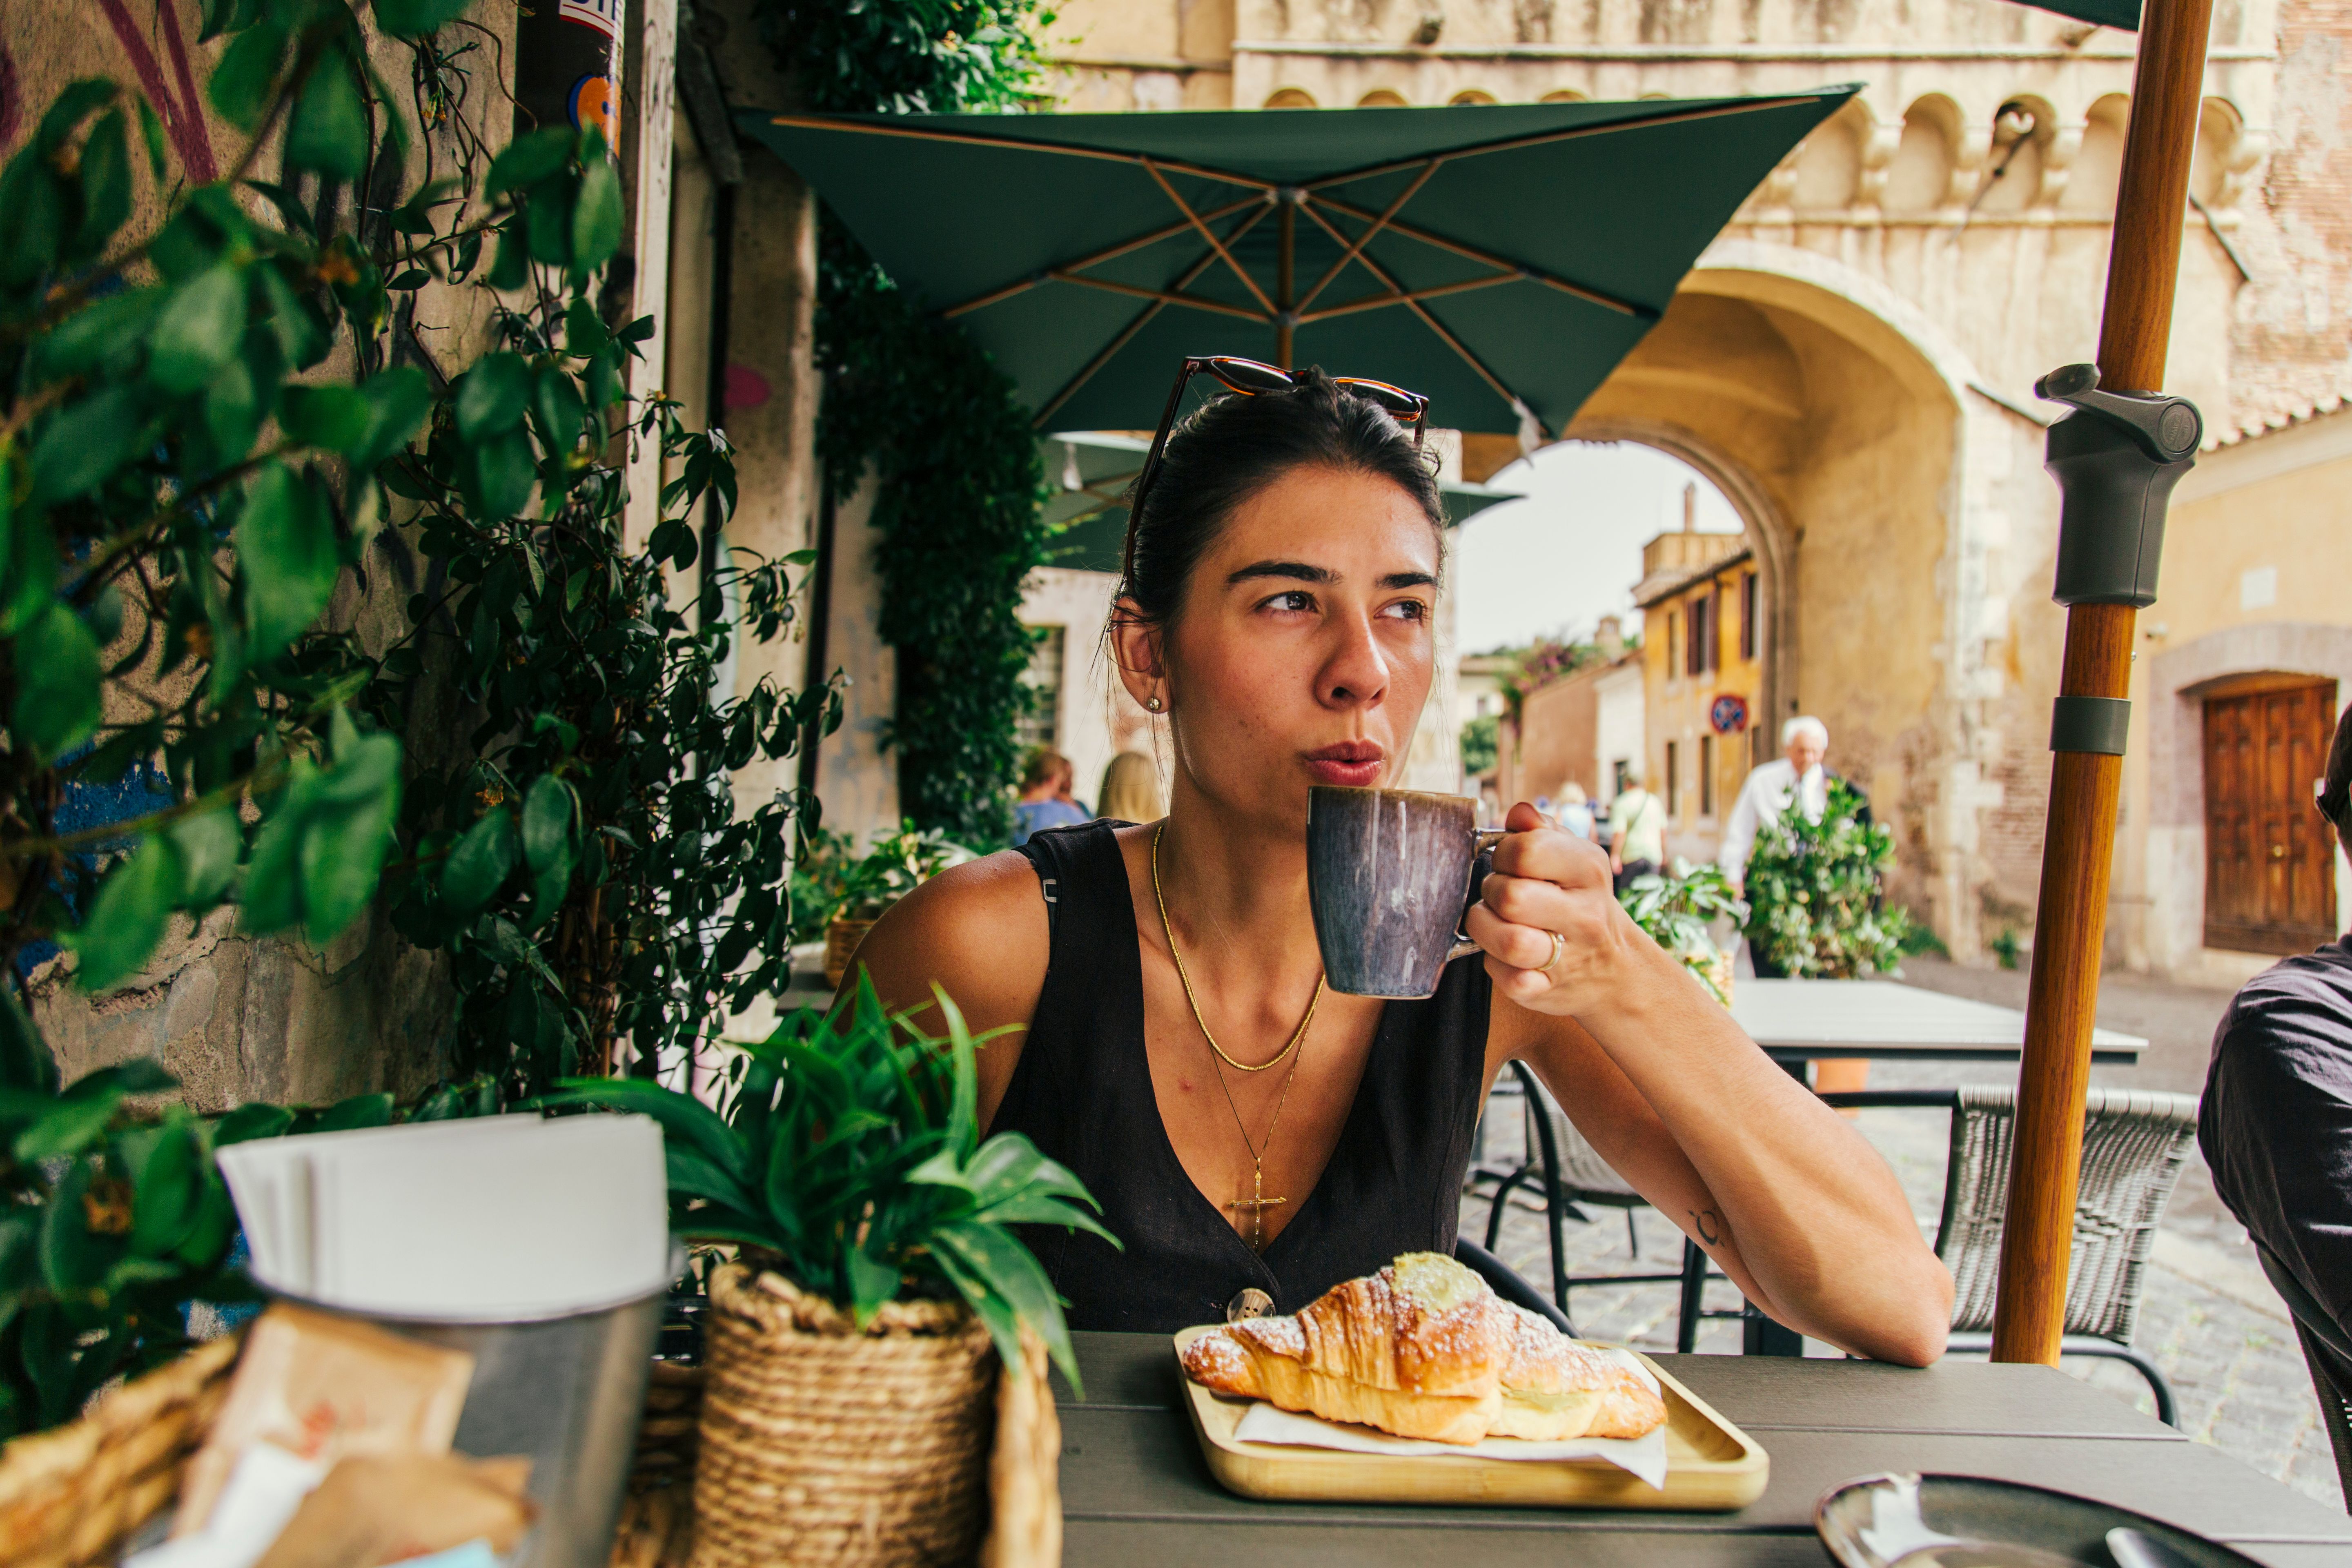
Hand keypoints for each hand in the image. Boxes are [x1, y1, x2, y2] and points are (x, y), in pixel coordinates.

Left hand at [1464, 801, 1643, 1014]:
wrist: (1615, 968)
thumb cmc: (1581, 902)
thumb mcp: (1573, 858)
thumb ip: (1542, 831)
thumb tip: (1518, 813)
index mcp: (1588, 871)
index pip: (1528, 850)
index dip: (1503, 853)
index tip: (1506, 862)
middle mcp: (1584, 915)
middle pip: (1512, 896)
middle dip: (1491, 891)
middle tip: (1498, 895)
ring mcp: (1569, 957)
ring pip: (1510, 942)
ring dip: (1486, 929)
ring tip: (1493, 922)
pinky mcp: (1548, 992)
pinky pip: (1510, 981)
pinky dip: (1497, 968)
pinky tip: (1504, 957)